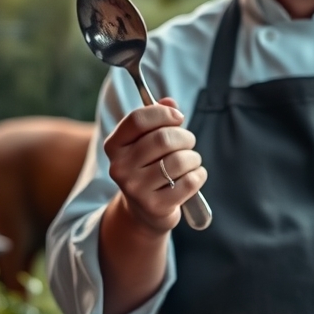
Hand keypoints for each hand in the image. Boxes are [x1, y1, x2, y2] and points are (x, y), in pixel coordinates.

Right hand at [103, 97, 206, 234]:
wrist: (145, 211)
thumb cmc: (150, 167)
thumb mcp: (147, 142)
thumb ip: (157, 118)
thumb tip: (170, 102)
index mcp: (114, 146)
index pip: (138, 119)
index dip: (163, 114)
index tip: (178, 118)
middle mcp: (120, 167)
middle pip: (163, 139)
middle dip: (185, 137)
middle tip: (189, 142)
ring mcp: (136, 189)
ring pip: (179, 160)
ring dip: (193, 157)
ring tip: (191, 161)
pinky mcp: (155, 206)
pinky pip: (190, 181)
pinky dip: (199, 175)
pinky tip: (194, 176)